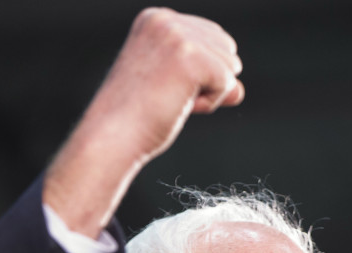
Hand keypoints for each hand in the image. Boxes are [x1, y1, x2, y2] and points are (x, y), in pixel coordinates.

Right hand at [44, 8, 243, 237]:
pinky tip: (179, 105)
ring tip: (171, 99)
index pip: (213, 37)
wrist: (113, 135)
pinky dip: (210, 103)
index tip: (163, 84)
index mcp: (157, 18)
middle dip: (208, 80)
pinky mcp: (191, 57)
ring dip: (209, 93)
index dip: (200, 72)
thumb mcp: (177, 88)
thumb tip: (238, 91)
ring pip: (231, 66)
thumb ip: (211, 81)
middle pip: (227, 48)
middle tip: (168, 94)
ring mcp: (178, 36)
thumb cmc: (138, 116)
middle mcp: (166, 19)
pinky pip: (227, 83)